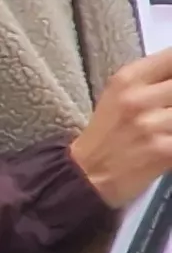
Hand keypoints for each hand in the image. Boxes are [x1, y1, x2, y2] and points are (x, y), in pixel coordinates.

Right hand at [77, 50, 171, 207]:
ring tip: (169, 127)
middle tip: (170, 110)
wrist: (88, 174)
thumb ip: (157, 79)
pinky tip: (170, 141)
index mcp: (129, 78)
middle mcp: (139, 98)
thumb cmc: (108, 132)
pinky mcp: (163, 151)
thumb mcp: (122, 94)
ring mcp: (151, 125)